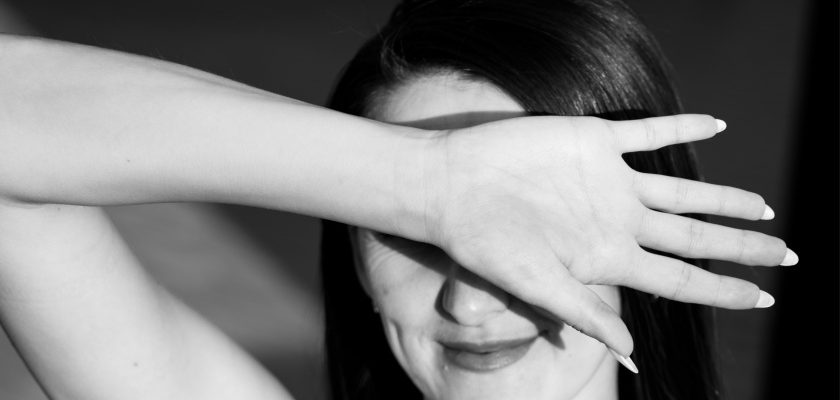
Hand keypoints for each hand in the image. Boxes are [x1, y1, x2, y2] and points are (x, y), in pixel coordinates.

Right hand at [419, 114, 791, 356]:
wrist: (452, 186)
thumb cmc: (486, 243)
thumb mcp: (538, 285)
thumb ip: (586, 315)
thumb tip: (631, 357)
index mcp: (610, 258)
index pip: (681, 278)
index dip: (724, 289)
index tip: (765, 298)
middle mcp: (618, 221)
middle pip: (694, 235)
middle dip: (742, 245)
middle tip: (787, 253)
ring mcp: (610, 181)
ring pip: (682, 189)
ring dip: (723, 195)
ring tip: (763, 205)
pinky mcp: (594, 142)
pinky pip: (648, 132)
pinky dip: (682, 126)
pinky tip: (716, 123)